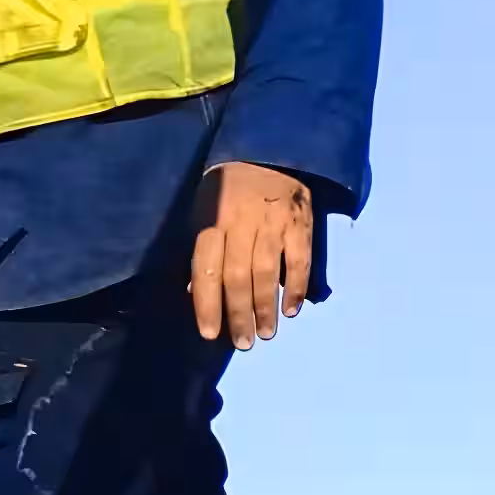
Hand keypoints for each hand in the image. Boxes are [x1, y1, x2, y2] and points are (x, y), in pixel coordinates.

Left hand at [192, 162, 315, 349]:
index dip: (207, 304)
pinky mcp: (300, 223)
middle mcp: (241, 224)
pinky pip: (299, 260)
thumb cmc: (228, 189)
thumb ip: (202, 250)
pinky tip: (292, 309)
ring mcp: (273, 223)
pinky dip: (297, 286)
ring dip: (266, 307)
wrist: (268, 152)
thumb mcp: (203, 211)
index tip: (211, 334)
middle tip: (244, 342)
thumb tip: (194, 291)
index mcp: (212, 222)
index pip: (206, 270)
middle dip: (239, 314)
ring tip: (266, 333)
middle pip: (238, 277)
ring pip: (267, 272)